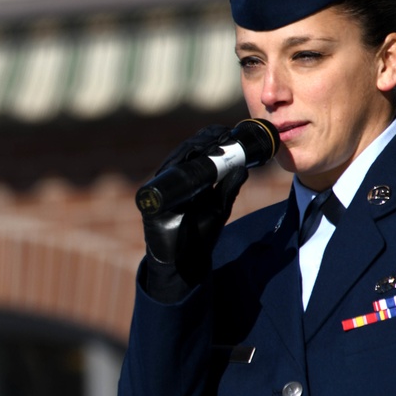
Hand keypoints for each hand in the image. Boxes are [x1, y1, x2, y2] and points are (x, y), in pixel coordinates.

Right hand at [141, 125, 248, 298]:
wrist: (186, 263)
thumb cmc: (200, 236)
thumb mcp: (219, 207)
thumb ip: (229, 188)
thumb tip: (244, 169)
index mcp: (188, 181)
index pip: (197, 154)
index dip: (210, 140)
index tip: (226, 132)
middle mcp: (173, 182)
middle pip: (185, 153)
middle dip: (202, 141)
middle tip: (221, 133)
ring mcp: (160, 190)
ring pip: (174, 161)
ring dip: (191, 149)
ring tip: (210, 142)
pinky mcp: (151, 201)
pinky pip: (162, 178)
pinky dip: (174, 165)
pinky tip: (187, 157)